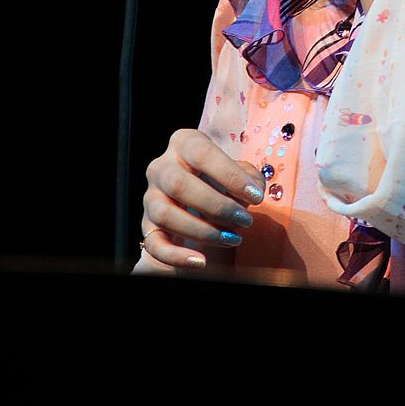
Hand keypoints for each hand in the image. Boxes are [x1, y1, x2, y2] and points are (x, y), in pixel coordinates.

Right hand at [140, 129, 265, 269]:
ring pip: (166, 215)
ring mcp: (150, 197)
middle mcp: (161, 167)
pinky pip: (154, 245)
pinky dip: (177, 257)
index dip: (230, 175)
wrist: (199, 196)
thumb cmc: (222, 178)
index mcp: (184, 143)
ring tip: (233, 239)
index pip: (202, 154)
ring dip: (203, 231)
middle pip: (179, 184)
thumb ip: (249, 177)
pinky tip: (201, 262)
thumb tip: (252, 192)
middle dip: (217, 206)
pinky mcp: (148, 226)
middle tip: (245, 221)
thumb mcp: (237, 170)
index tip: (256, 197)